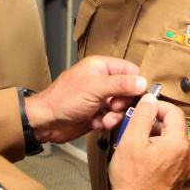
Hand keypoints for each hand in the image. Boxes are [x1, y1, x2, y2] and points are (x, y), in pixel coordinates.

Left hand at [25, 55, 146, 143]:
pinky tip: (96, 123)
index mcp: (102, 67)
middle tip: (114, 107)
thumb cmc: (63, 99)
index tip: (136, 95)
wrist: (47, 122)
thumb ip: (120, 84)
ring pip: (122, 107)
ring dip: (115, 115)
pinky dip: (107, 122)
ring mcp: (101, 98)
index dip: (136, 84)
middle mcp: (103, 81)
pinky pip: (113, 118)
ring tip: (103, 118)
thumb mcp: (95, 88)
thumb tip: (142, 82)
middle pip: (129, 91)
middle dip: (124, 103)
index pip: (130, 71)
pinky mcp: (98, 113)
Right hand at [108, 94, 189, 189]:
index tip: (143, 109)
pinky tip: (141, 157)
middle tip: (133, 128)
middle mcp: (186, 155)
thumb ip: (142, 115)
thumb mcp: (131, 140)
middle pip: (172, 127)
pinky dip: (156, 150)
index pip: (174, 112)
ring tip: (134, 145)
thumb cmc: (131, 179)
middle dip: (153, 123)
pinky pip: (169, 155)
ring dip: (153, 137)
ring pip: (170, 141)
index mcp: (178, 143)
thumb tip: (150, 99)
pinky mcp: (178, 176)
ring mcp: (183, 167)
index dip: (157, 106)